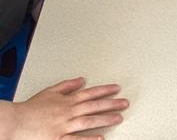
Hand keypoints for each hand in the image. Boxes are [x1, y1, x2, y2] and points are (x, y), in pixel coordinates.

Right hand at [6, 77, 127, 139]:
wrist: (14, 122)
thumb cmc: (30, 109)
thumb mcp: (49, 92)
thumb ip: (67, 86)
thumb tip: (81, 80)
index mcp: (67, 100)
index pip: (90, 93)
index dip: (105, 90)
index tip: (117, 89)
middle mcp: (68, 112)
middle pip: (93, 106)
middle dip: (111, 103)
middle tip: (125, 103)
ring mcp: (64, 126)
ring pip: (89, 120)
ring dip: (105, 119)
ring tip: (118, 118)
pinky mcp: (58, 139)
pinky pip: (76, 139)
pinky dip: (89, 139)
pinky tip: (101, 138)